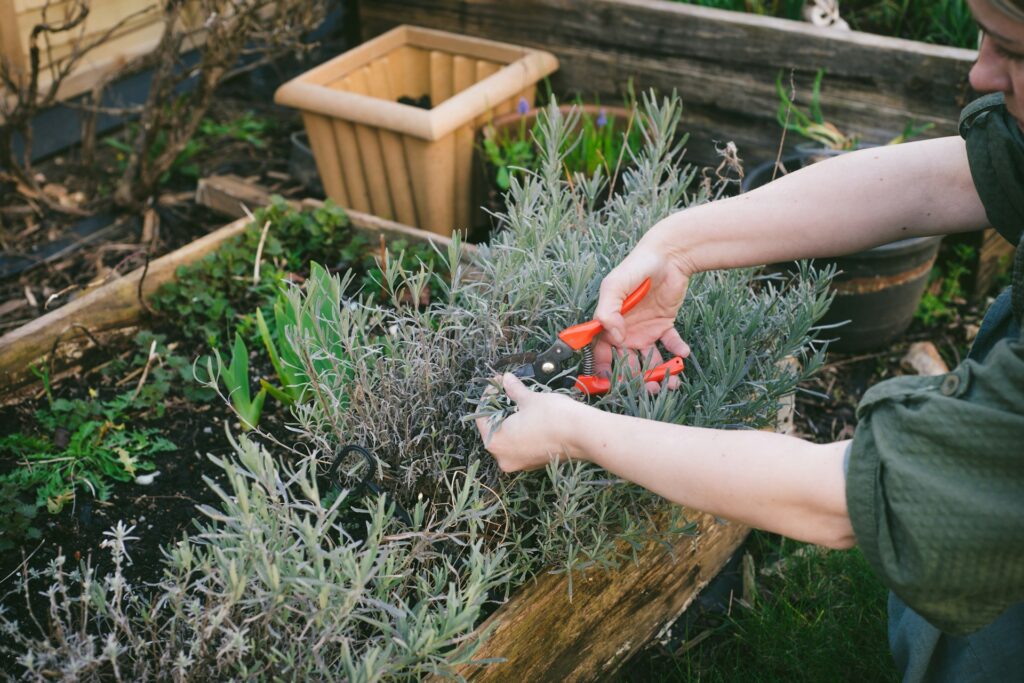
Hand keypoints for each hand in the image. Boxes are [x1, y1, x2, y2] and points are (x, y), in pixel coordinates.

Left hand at [475, 373, 588, 471]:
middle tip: (508, 388)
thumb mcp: (529, 398)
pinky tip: (531, 416)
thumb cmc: (553, 416)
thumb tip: (506, 379)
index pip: (481, 416)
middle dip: (500, 407)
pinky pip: (521, 445)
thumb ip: (513, 390)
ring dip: (511, 418)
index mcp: (495, 442)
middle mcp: (503, 457)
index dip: (489, 395)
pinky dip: (522, 431)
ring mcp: (519, 463)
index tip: (499, 381)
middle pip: (493, 428)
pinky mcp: (534, 463)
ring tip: (520, 400)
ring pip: (508, 437)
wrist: (584, 434)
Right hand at [592, 244, 691, 390]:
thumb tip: (613, 336)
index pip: (602, 354)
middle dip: (637, 380)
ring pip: (650, 360)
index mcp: (609, 324)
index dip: (605, 372)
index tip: (613, 385)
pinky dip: (678, 352)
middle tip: (650, 389)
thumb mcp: (615, 285)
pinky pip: (671, 344)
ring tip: (670, 382)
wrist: (669, 255)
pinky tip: (683, 353)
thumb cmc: (637, 267)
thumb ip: (608, 310)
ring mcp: (645, 330)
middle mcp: (625, 332)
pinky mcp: (664, 325)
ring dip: (659, 373)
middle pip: (628, 364)